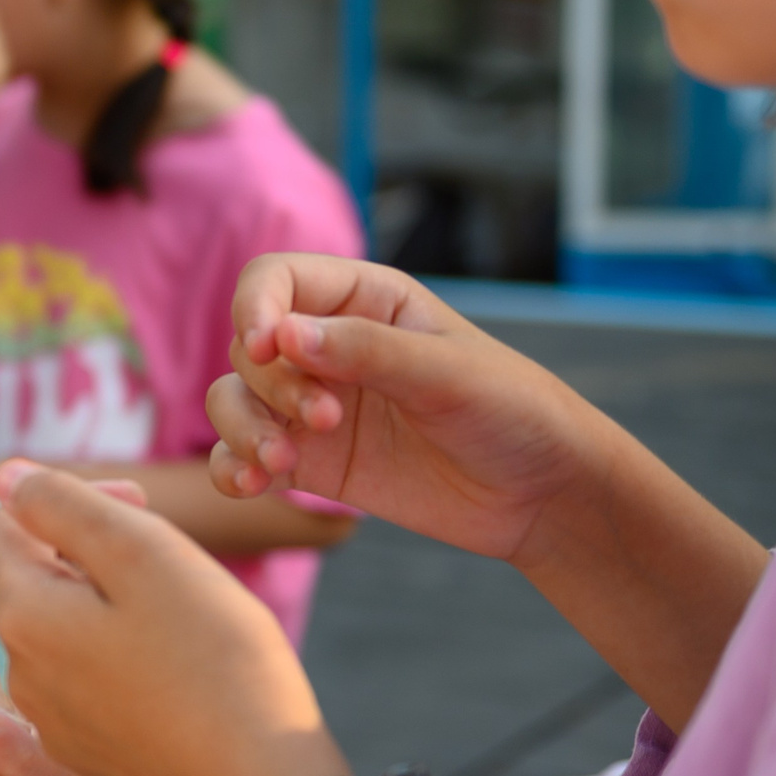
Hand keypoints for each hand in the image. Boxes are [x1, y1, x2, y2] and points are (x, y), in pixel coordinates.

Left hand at [0, 461, 345, 775]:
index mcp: (24, 617)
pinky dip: (126, 657)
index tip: (139, 507)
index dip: (67, 500)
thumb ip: (62, 505)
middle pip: (37, 577)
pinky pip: (92, 682)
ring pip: (68, 630)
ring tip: (182, 614)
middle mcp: (21, 675)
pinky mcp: (93, 755)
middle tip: (172, 559)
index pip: (4, 525)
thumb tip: (6, 477)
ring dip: (113, 604)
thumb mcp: (142, 553)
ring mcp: (55, 723)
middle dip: (95, 551)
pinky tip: (181, 668)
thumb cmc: (213, 658)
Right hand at [206, 254, 613, 563]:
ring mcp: (313, 406)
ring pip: (233, 400)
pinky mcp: (311, 463)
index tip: (265, 347)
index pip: (275, 280)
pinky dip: (232, 467)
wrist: (542, 495)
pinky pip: (243, 457)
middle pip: (249, 346)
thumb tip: (282, 335)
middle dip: (270, 385)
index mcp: (364, 299)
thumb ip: (367, 351)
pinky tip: (249, 485)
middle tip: (323, 420)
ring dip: (241, 429)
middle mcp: (329, 347)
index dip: (255, 307)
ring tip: (280, 465)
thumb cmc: (512, 411)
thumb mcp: (448, 373)